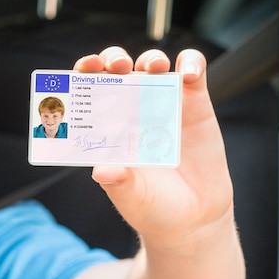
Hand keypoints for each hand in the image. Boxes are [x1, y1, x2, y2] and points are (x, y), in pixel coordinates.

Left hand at [73, 47, 233, 251]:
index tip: (83, 69)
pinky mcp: (195, 103)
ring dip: (151, 59)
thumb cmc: (153, 207)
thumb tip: (101, 170)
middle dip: (113, 59)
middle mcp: (132, 109)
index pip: (89, 88)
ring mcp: (163, 103)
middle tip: (117, 66)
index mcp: (107, 125)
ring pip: (153, 64)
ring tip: (153, 68)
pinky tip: (188, 74)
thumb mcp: (132, 198)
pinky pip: (194, 71)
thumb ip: (118, 183)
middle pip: (118, 68)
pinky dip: (191, 63)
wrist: (193, 220)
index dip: (84, 73)